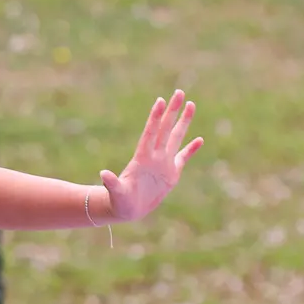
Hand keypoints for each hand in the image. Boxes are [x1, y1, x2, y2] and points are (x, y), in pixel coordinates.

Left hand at [100, 89, 203, 222]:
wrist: (128, 210)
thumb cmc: (119, 202)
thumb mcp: (116, 193)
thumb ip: (112, 183)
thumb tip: (103, 174)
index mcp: (142, 159)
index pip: (150, 133)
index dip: (155, 118)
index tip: (160, 101)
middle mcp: (154, 157)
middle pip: (165, 129)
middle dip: (172, 111)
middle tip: (179, 92)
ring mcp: (164, 163)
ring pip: (176, 138)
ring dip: (183, 122)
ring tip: (191, 104)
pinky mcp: (171, 174)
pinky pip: (183, 158)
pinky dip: (191, 149)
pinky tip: (200, 139)